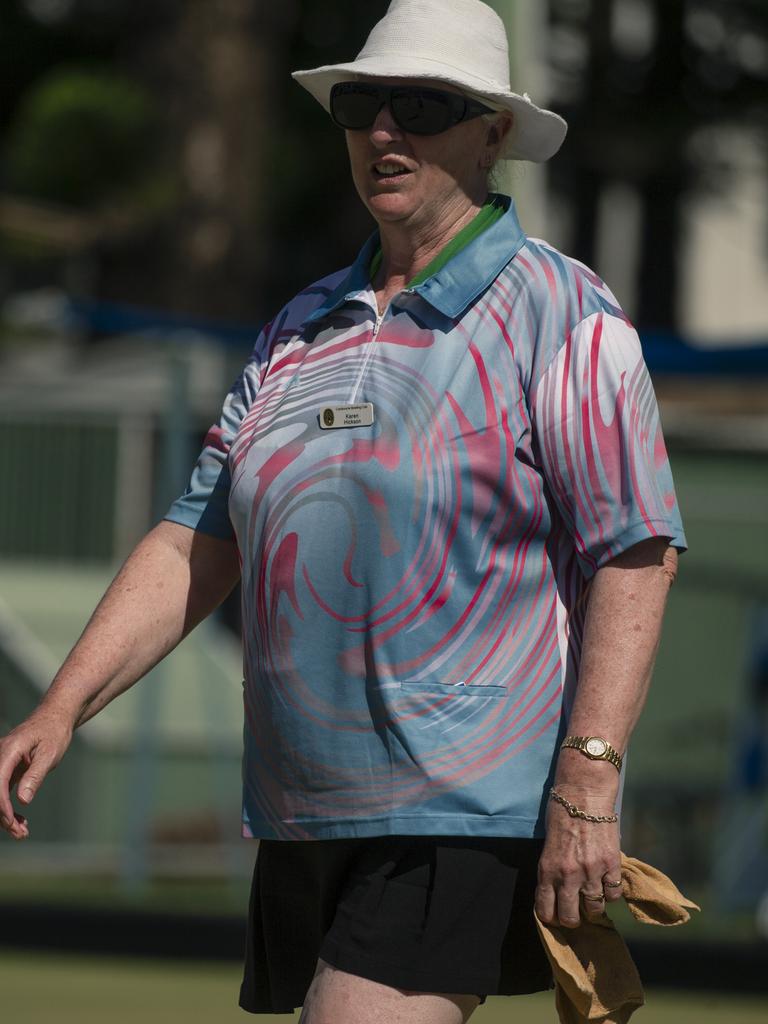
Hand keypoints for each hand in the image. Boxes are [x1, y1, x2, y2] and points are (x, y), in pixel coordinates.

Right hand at [0, 710, 73, 839]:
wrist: (56, 716)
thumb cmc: (54, 731)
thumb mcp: (49, 753)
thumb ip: (35, 776)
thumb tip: (22, 800)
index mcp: (8, 750)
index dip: (2, 806)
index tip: (11, 822)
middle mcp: (0, 756)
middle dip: (3, 815)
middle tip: (20, 833)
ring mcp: (1, 762)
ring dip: (5, 814)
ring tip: (21, 832)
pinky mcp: (6, 769)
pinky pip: (2, 790)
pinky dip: (9, 806)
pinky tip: (20, 819)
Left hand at [534, 786, 622, 927]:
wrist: (583, 794)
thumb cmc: (561, 814)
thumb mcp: (548, 845)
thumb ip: (552, 869)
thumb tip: (557, 891)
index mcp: (547, 869)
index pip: (545, 909)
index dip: (550, 918)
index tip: (555, 916)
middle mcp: (568, 875)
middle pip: (570, 918)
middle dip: (572, 919)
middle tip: (575, 912)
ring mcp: (591, 872)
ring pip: (594, 909)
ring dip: (593, 907)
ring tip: (592, 897)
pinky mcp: (611, 865)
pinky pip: (614, 894)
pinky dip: (610, 893)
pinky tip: (606, 883)